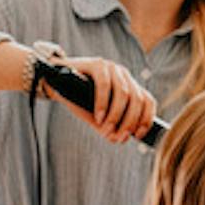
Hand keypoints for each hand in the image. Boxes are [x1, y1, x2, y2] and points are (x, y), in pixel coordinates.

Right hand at [36, 47, 157, 143]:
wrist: (56, 84)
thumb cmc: (80, 101)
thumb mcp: (98, 118)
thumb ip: (110, 127)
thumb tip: (119, 139)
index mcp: (130, 86)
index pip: (148, 101)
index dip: (147, 119)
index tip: (138, 135)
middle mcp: (124, 75)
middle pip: (138, 99)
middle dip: (129, 122)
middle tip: (118, 137)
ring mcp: (112, 68)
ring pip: (124, 93)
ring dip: (116, 115)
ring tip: (105, 129)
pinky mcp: (97, 64)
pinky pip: (105, 85)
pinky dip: (103, 104)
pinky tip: (98, 116)